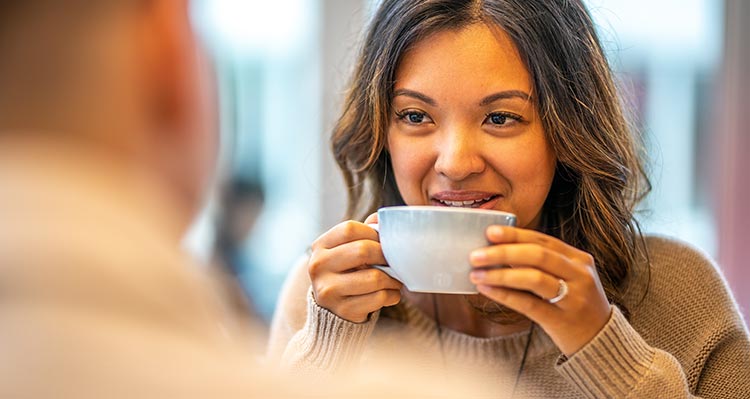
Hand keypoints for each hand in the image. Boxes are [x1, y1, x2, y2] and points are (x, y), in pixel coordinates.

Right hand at [308, 213, 402, 322]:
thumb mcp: (347, 249)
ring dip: (393, 279)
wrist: (332, 308)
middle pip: (362, 250)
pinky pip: (378, 298)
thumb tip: (381, 219)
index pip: (349, 229)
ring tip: (395, 279)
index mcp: (320, 246)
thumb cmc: (346, 271)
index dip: (372, 233)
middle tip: (393, 261)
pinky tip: (390, 293)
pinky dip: (392, 295)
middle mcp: (319, 267)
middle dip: (385, 255)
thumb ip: (364, 232)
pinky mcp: (343, 310)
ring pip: (374, 278)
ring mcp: (329, 290)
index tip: (382, 241)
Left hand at [469, 226, 611, 355]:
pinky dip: (504, 295)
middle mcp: (580, 275)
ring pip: (533, 278)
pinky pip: (528, 304)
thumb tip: (500, 249)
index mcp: (579, 259)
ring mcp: (573, 298)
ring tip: (476, 273)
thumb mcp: (569, 277)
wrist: (601, 339)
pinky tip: (486, 289)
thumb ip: (543, 263)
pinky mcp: (562, 321)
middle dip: (504, 252)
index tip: (490, 232)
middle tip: (476, 255)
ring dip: (501, 274)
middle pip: (538, 256)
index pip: (543, 240)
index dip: (515, 235)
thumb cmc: (576, 304)